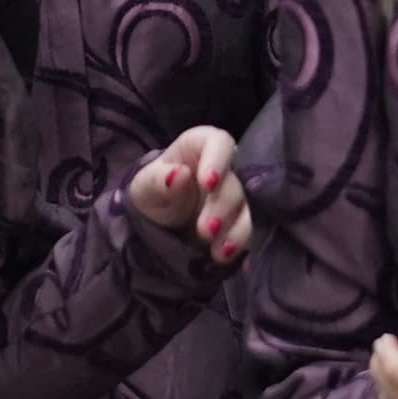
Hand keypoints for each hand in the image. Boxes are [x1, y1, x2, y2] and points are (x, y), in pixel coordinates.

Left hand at [130, 125, 253, 261]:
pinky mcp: (243, 221)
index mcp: (202, 147)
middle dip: (222, 207)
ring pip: (248, 209)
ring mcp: (238, 196)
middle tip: (205, 230)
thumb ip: (158, 180)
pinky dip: (240, 244)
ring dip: (237, 230)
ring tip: (219, 251)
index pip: (219, 143)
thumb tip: (180, 174)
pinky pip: (252, 231)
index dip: (218, 161)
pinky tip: (226, 255)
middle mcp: (227, 169)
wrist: (160, 223)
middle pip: (235, 182)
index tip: (208, 183)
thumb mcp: (145, 186)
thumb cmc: (154, 192)